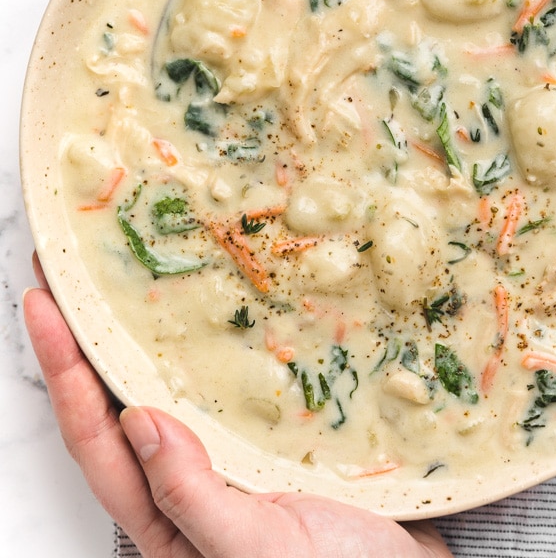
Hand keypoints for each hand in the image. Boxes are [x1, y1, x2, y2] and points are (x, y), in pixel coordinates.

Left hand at [23, 254, 449, 557]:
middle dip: (87, 336)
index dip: (63, 368)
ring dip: (139, 334)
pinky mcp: (267, 438)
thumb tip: (139, 423)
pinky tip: (211, 312)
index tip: (44, 303)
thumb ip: (192, 498)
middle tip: (70, 271)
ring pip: (168, 385)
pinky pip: (222, 384)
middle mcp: (185, 485)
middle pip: (117, 402)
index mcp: (164, 522)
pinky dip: (207, 346)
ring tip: (125, 280)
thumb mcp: (256, 552)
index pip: (95, 437)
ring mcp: (227, 457)